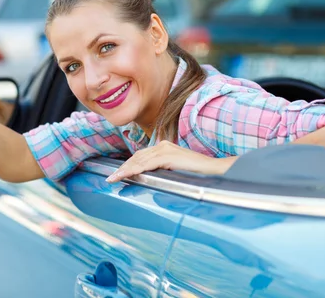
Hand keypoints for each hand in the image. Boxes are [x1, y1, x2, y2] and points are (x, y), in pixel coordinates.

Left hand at [105, 140, 232, 182]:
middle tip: (111, 178)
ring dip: (125, 169)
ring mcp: (165, 149)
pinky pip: (147, 163)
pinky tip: (127, 174)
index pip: (140, 156)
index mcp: (163, 148)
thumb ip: (162, 171)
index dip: (127, 165)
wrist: (214, 170)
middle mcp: (162, 145)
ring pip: (139, 160)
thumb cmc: (196, 173)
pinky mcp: (168, 155)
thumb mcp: (175, 171)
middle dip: (123, 167)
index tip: (117, 174)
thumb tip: (149, 180)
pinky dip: (135, 169)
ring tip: (114, 178)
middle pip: (137, 157)